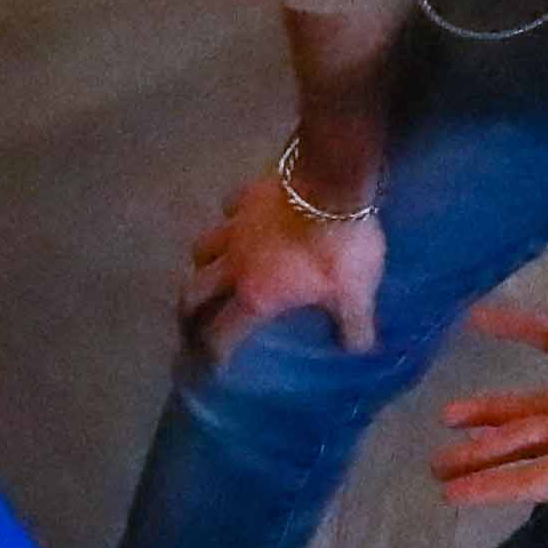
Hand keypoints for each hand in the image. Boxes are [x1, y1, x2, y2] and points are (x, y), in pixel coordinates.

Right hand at [182, 168, 384, 359]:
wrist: (334, 183)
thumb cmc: (340, 247)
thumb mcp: (355, 294)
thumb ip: (354, 326)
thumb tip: (359, 350)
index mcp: (256, 296)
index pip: (222, 334)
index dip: (215, 353)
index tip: (212, 365)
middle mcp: (233, 265)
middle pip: (194, 291)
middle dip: (189, 310)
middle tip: (192, 318)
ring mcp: (234, 227)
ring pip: (201, 248)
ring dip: (201, 264)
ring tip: (208, 269)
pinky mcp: (246, 195)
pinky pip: (227, 208)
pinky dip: (228, 217)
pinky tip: (238, 218)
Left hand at [428, 282, 547, 504]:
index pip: (535, 479)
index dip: (490, 486)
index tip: (448, 496)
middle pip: (527, 443)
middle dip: (482, 454)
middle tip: (435, 465)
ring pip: (532, 399)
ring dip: (492, 404)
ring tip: (447, 414)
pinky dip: (514, 328)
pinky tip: (480, 319)